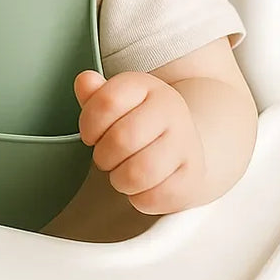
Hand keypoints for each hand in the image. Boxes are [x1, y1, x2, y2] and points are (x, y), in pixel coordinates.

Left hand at [74, 69, 205, 214]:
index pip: (106, 102)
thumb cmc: (138, 125)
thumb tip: (85, 81)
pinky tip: (142, 187)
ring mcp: (186, 143)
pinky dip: (139, 198)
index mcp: (147, 87)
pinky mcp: (194, 176)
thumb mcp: (116, 103)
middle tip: (108, 158)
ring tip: (122, 175)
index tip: (92, 135)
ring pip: (138, 173)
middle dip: (103, 156)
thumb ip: (94, 95)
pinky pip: (154, 197)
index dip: (89, 125)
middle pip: (120, 139)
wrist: (184, 145)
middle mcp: (171, 110)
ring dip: (120, 180)